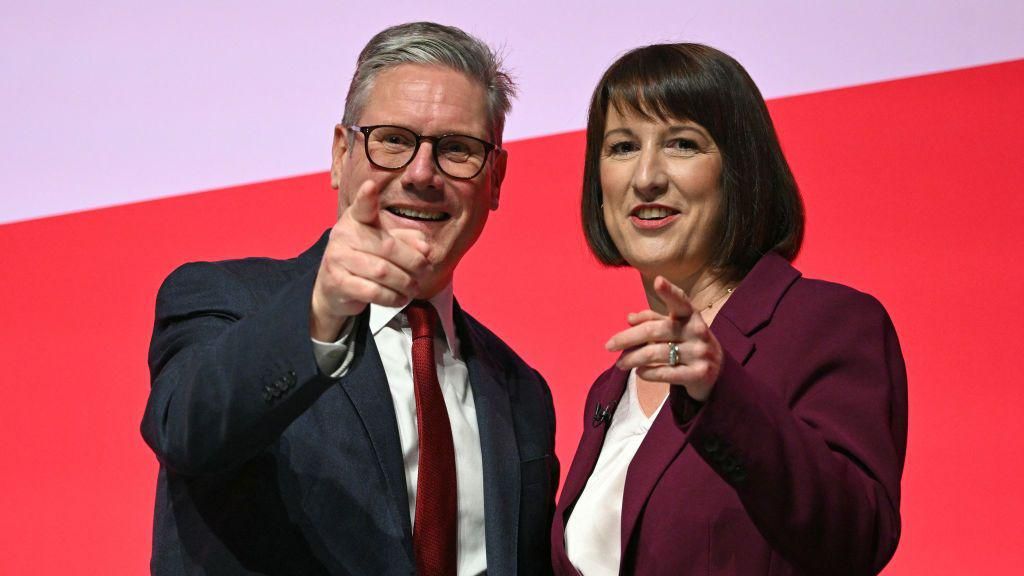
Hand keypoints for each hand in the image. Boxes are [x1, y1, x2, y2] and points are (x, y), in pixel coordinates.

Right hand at [310, 180, 431, 339]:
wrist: (333, 287)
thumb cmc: (365, 259)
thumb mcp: (385, 244)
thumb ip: (407, 241)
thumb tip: (426, 248)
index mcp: (356, 219)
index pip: (362, 207)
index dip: (366, 197)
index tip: (371, 185)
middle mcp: (343, 235)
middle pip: (388, 247)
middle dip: (414, 262)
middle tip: (426, 271)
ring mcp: (337, 258)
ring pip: (383, 272)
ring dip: (406, 283)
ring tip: (415, 287)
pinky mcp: (336, 282)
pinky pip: (373, 291)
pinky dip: (393, 297)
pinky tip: (401, 298)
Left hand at [605, 276, 722, 400]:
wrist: (718, 374)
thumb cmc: (689, 344)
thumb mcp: (675, 328)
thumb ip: (653, 320)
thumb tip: (629, 317)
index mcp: (691, 315)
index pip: (680, 301)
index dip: (669, 291)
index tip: (658, 280)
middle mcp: (698, 331)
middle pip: (655, 331)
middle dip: (627, 338)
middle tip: (609, 345)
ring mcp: (700, 353)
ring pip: (656, 353)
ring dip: (632, 358)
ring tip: (620, 363)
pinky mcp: (699, 374)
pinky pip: (665, 373)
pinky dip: (647, 373)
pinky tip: (639, 372)